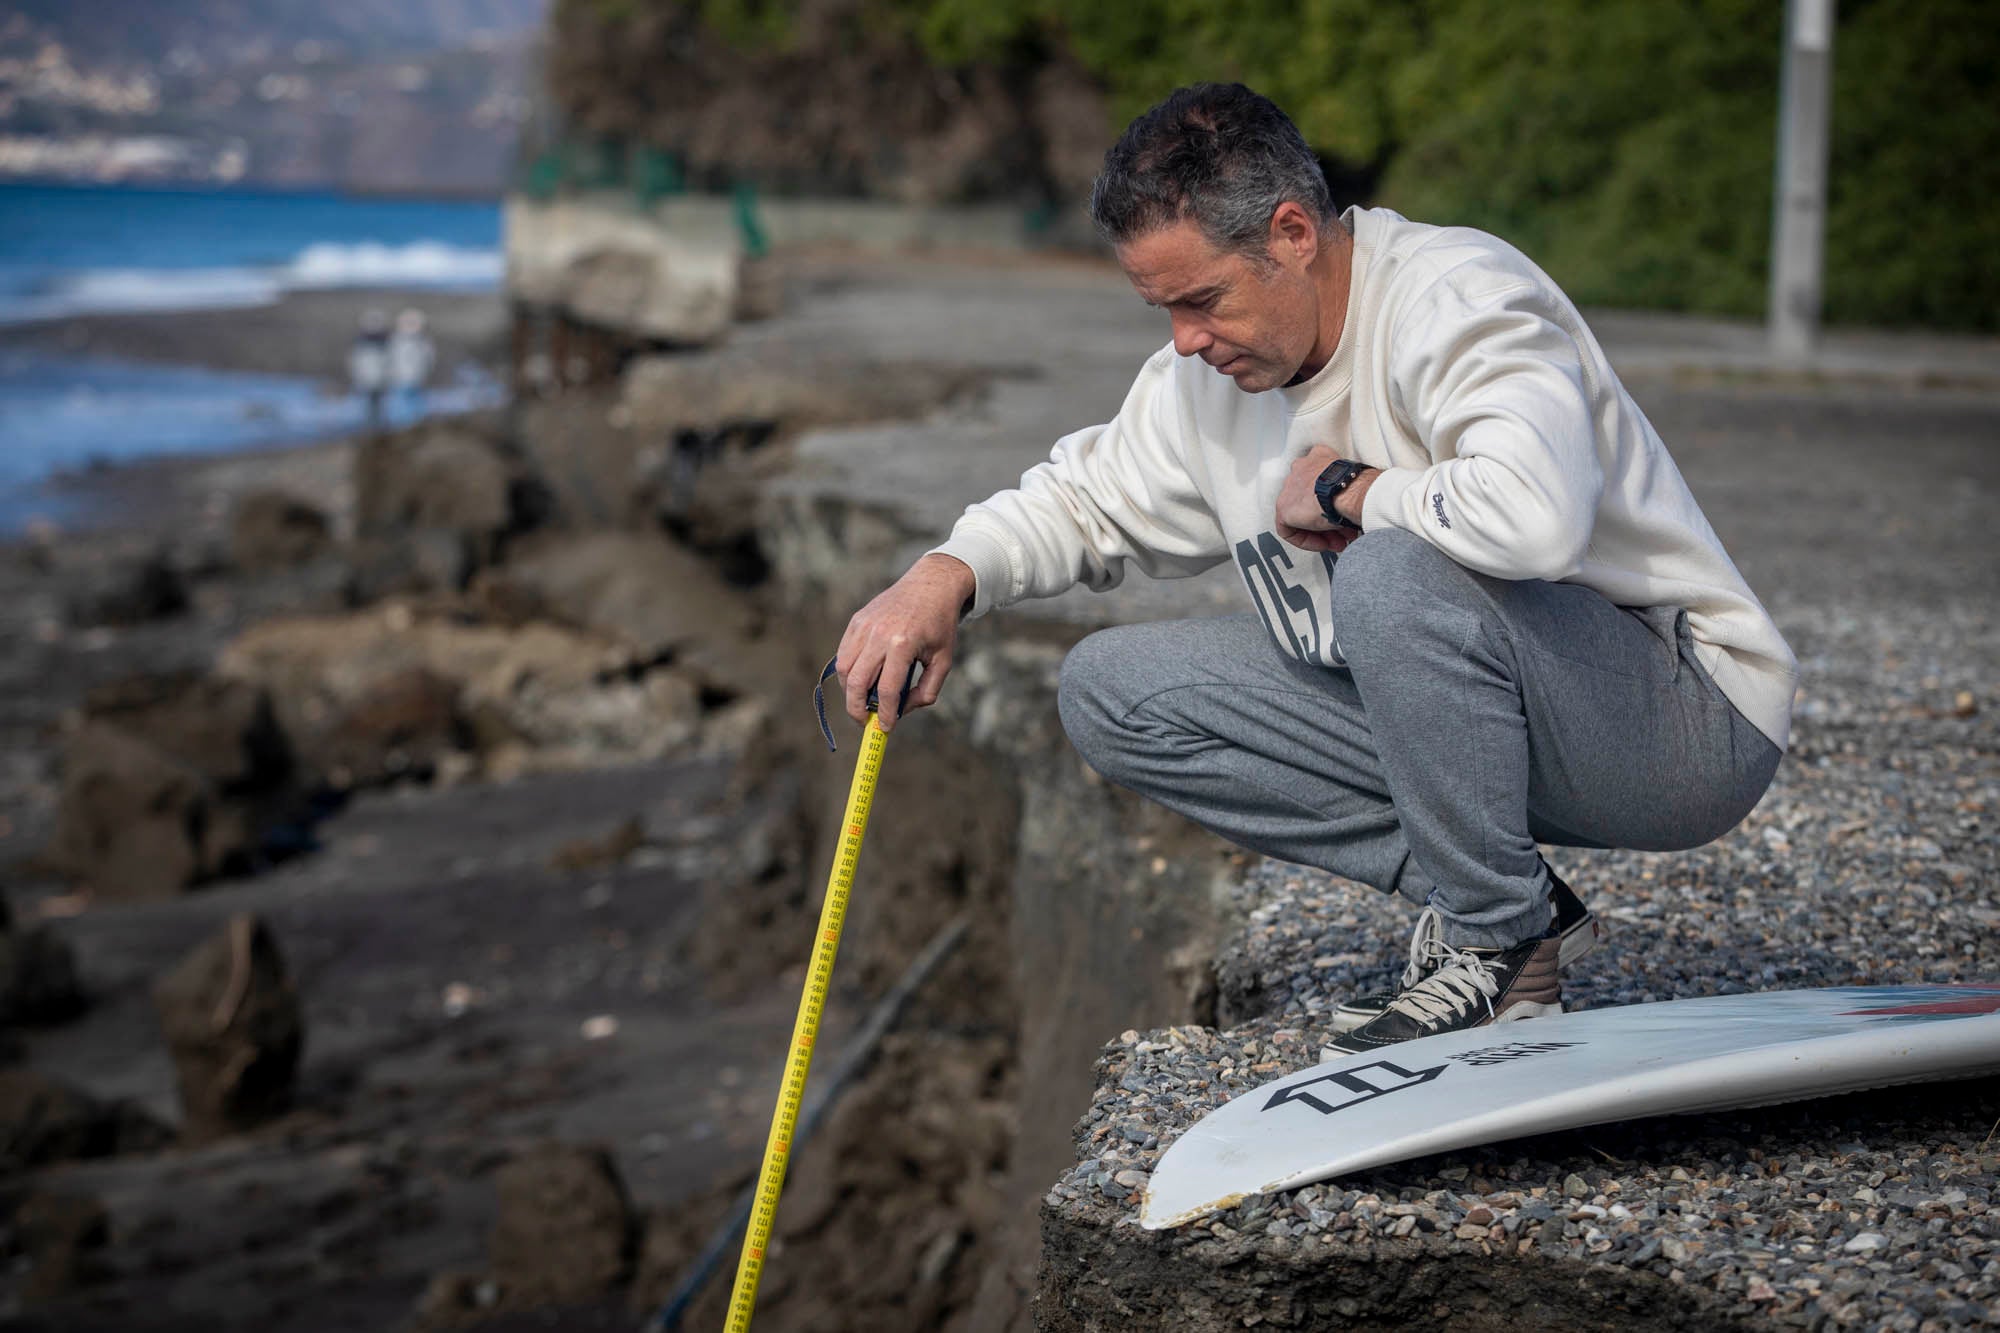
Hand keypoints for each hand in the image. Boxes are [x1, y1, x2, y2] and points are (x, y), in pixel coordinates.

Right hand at [835, 553, 974, 731]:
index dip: (884, 714)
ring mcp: (864, 626)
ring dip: (850, 691)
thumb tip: (902, 711)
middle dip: (857, 709)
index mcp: (903, 644)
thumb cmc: (939, 625)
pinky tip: (862, 679)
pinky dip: (849, 672)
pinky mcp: (857, 620)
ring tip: (864, 700)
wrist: (930, 585)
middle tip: (865, 721)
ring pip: (844, 669)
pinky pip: (844, 654)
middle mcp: (879, 634)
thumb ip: (926, 690)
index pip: (886, 690)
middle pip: (857, 682)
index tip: (885, 727)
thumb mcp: (944, 660)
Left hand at [1275, 447, 1373, 553]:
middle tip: (1344, 534)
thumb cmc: (1358, 487)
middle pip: (1311, 501)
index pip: (1320, 481)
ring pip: (1302, 516)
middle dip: (1328, 521)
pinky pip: (1290, 529)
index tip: (1344, 516)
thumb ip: (1345, 494)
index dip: (1334, 503)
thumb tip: (1349, 512)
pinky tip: (1323, 544)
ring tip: (1338, 542)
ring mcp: (1289, 488)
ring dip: (1321, 532)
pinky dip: (1306, 540)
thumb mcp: (1353, 485)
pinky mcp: (1284, 507)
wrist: (1350, 490)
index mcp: (1319, 458)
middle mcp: (1300, 469)